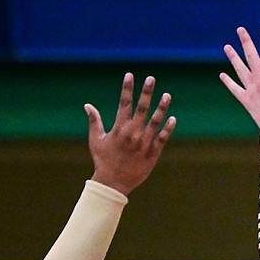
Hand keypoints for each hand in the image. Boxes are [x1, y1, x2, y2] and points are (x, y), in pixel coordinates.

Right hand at [87, 73, 176, 195]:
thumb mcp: (96, 140)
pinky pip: (162, 139)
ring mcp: (144, 143)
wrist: (113, 184)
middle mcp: (133, 134)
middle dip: (146, 93)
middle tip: (151, 79)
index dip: (127, 88)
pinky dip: (167, 129)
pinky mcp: (153, 154)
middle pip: (141, 109)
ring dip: (161, 108)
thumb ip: (95, 121)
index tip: (130, 75)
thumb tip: (87, 105)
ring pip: (155, 122)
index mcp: (119, 129)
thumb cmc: (103, 161)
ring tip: (167, 95)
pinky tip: (172, 118)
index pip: (124, 104)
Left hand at [220, 24, 259, 135]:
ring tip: (227, 47)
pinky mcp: (247, 101)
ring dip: (234, 58)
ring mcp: (252, 90)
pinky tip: (222, 75)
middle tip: (240, 29)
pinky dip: (229, 82)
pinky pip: (235, 89)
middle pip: (252, 57)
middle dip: (246, 42)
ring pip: (241, 70)